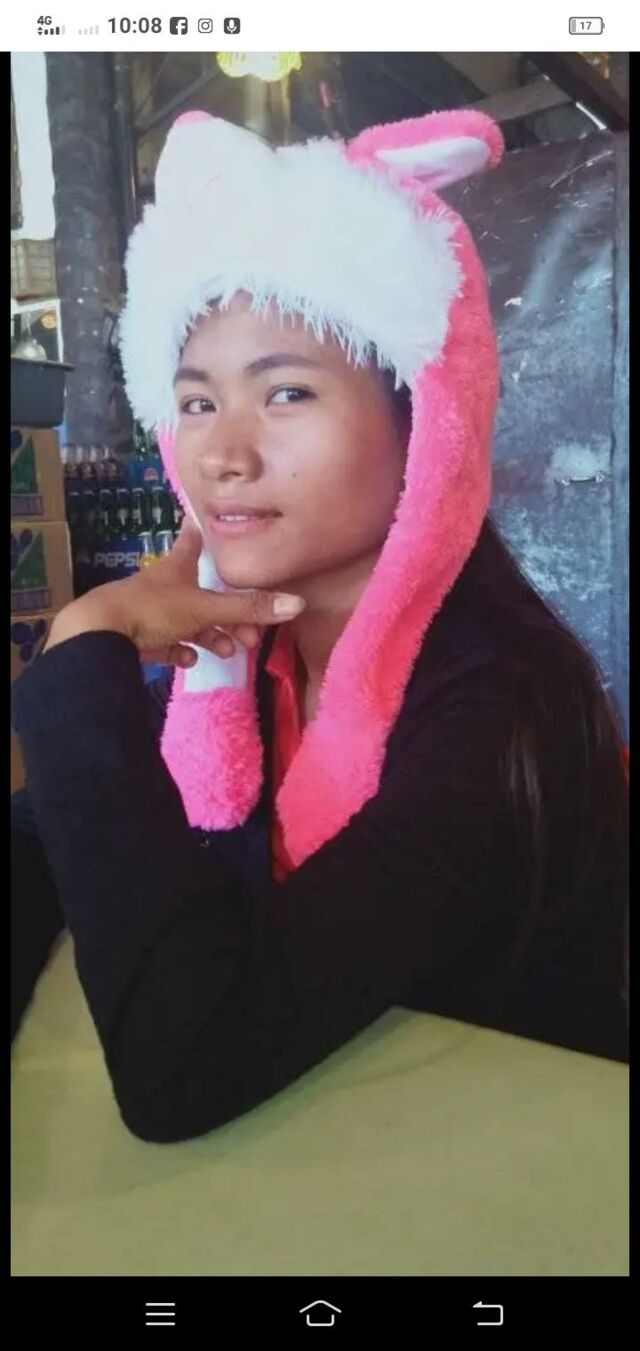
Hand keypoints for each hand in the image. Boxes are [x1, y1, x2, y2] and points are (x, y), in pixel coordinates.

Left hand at [46, 518, 305, 667]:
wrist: (98, 634)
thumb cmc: (152, 608)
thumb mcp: (205, 608)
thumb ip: (249, 607)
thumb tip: (298, 603)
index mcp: (177, 566)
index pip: (194, 539)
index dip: (204, 529)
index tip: (208, 518)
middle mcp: (164, 584)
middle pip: (201, 591)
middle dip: (228, 610)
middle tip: (250, 630)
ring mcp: (149, 611)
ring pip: (188, 620)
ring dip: (210, 634)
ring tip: (227, 650)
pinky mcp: (137, 637)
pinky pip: (167, 642)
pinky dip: (181, 650)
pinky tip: (189, 659)